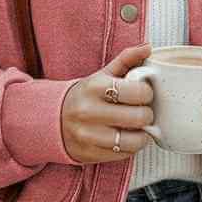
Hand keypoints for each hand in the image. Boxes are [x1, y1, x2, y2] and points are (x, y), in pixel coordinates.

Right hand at [60, 43, 156, 163]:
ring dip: (142, 135)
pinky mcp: (89, 154)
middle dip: (147, 114)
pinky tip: (127, 137)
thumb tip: (148, 47)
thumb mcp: (102, 75)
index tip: (143, 93)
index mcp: (94, 87)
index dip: (147, 93)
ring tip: (138, 127)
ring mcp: (88, 135)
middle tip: (143, 112)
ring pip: (133, 140)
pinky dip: (131, 147)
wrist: (53, 118)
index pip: (137, 91)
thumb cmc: (86, 95)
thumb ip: (126, 60)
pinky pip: (124, 154)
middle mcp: (88, 111)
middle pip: (138, 117)